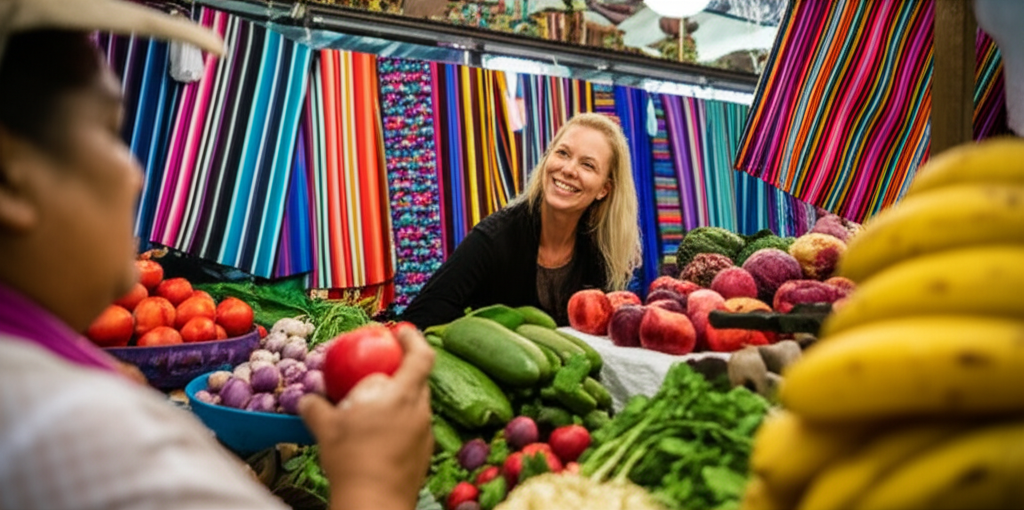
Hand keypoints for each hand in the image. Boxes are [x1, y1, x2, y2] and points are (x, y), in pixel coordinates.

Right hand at [299, 324, 434, 509]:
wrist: (374, 504)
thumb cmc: (353, 462)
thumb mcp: (327, 429)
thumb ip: (316, 407)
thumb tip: (307, 399)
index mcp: (404, 396)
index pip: (421, 355)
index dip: (413, 338)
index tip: (400, 331)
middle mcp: (421, 412)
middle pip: (419, 380)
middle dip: (400, 371)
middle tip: (379, 372)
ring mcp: (425, 434)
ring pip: (415, 405)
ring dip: (398, 400)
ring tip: (374, 406)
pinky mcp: (423, 455)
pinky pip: (413, 428)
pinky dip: (399, 423)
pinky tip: (378, 435)